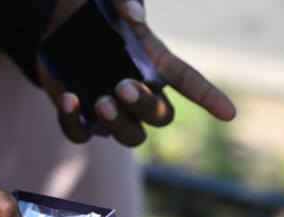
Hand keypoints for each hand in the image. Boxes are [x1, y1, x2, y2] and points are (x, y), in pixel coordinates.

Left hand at [38, 0, 235, 146]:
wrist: (54, 29)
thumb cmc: (92, 12)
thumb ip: (124, 0)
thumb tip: (134, 14)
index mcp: (155, 64)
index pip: (189, 83)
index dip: (209, 98)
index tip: (229, 113)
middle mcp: (139, 93)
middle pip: (159, 115)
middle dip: (144, 105)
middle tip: (122, 86)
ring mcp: (113, 111)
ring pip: (131, 136)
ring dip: (119, 124)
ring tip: (102, 101)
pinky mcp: (81, 119)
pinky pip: (82, 134)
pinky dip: (73, 122)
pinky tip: (69, 99)